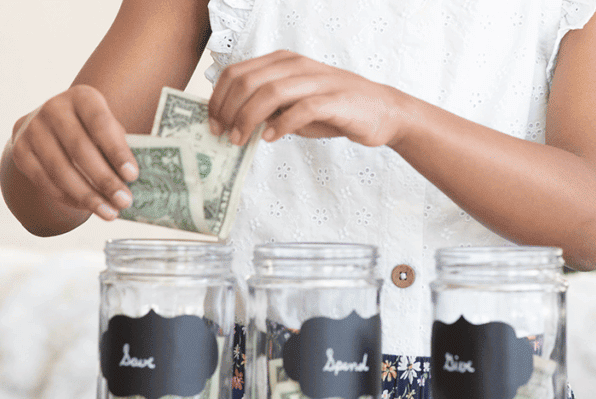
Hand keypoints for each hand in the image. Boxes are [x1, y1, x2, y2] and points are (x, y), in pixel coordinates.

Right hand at [8, 85, 137, 220]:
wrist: (52, 128)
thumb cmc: (91, 131)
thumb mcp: (108, 130)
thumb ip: (118, 149)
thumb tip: (130, 183)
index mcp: (82, 97)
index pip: (100, 124)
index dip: (117, 151)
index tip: (132, 176)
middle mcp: (54, 108)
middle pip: (79, 149)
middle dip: (104, 180)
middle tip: (124, 201)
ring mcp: (32, 128)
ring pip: (60, 169)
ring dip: (87, 195)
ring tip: (109, 212)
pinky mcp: (20, 150)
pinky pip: (44, 180)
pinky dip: (68, 198)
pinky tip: (87, 207)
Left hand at [208, 50, 407, 147]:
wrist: (382, 111)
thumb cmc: (335, 109)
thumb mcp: (294, 104)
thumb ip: (267, 108)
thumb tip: (233, 122)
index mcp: (282, 62)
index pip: (237, 73)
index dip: (218, 99)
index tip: (213, 123)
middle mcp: (296, 65)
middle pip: (247, 82)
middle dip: (229, 111)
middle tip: (224, 135)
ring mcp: (316, 80)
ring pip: (269, 93)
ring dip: (248, 119)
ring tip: (241, 139)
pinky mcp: (334, 100)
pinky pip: (300, 109)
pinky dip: (282, 125)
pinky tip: (272, 138)